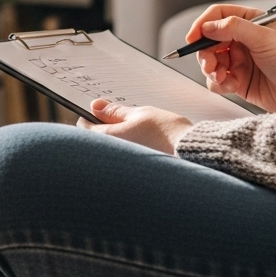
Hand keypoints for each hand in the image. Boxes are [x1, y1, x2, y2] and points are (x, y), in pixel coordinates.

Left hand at [78, 100, 192, 154]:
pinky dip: (129, 149)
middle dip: (105, 127)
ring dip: (118, 138)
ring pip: (110, 148)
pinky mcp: (134, 171)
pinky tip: (145, 143)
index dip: (90, 115)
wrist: (191, 154)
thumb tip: (96, 106)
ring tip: (139, 131)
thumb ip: (115, 111)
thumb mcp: (140, 113)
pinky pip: (123, 158)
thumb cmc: (167, 133)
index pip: (84, 126)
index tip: (100, 110)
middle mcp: (110, 155)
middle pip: (96, 139)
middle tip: (123, 119)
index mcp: (108, 137)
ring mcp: (121, 164)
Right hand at [187, 3, 275, 112]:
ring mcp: (239, 60)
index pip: (218, 16)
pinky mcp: (237, 80)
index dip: (202, 25)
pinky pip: (216, 80)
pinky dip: (220, 84)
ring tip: (223, 78)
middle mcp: (243, 40)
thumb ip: (234, 28)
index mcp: (251, 23)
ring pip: (210, 62)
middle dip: (206, 54)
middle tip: (211, 65)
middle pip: (209, 41)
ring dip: (212, 71)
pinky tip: (233, 86)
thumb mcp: (265, 39)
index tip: (193, 39)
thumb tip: (208, 26)